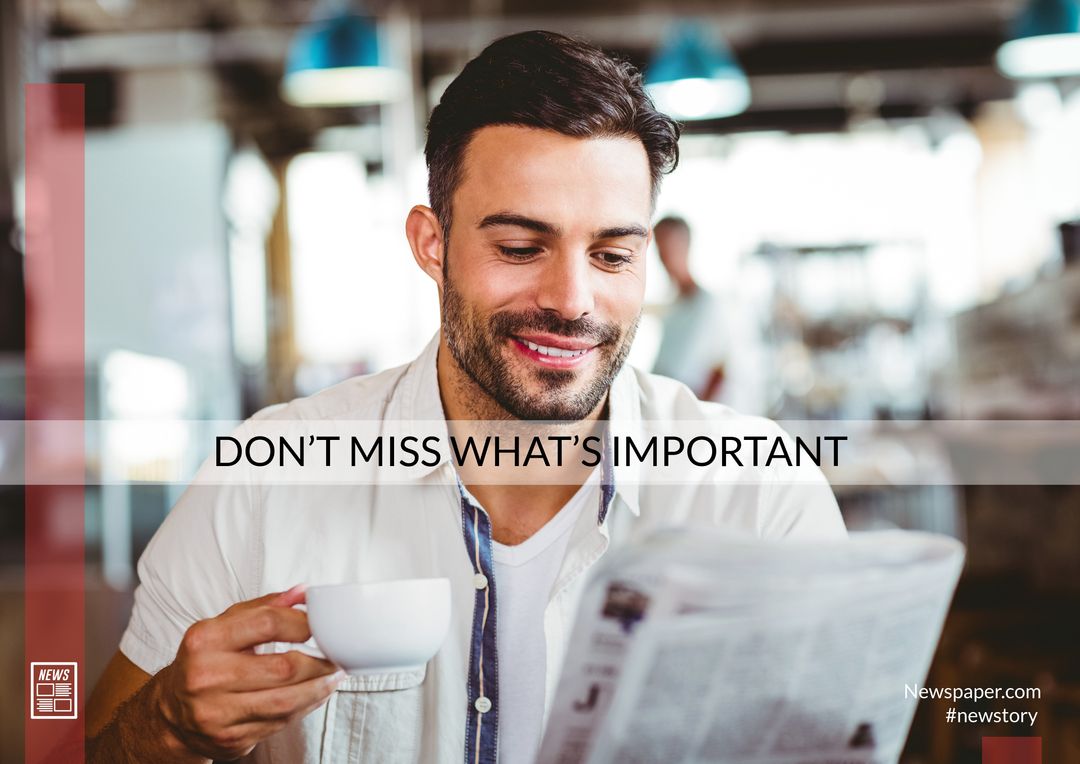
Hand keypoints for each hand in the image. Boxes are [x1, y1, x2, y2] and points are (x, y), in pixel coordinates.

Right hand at [152, 585, 343, 759]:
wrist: (171, 712)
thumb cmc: (205, 661)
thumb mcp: (224, 625)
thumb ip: (264, 607)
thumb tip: (303, 592)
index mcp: (205, 640)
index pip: (268, 623)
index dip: (302, 623)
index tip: (320, 626)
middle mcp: (207, 677)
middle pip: (284, 668)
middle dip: (320, 663)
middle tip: (337, 656)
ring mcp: (216, 713)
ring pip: (286, 701)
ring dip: (319, 688)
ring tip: (333, 676)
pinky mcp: (229, 739)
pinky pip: (280, 723)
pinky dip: (305, 708)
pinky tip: (314, 695)